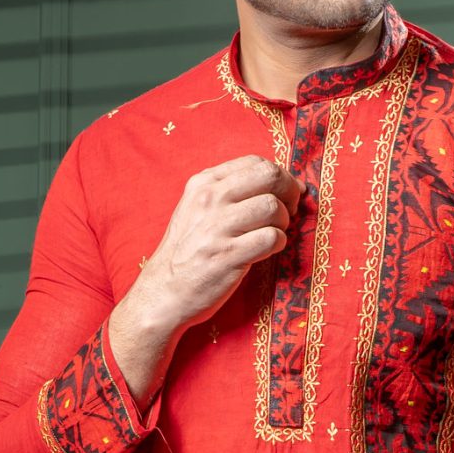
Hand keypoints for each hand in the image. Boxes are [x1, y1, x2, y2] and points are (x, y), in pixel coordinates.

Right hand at [133, 154, 303, 333]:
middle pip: (269, 176)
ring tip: (274, 233)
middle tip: (289, 211)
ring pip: (273, 206)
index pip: (255, 162)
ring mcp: (219, 227)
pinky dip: (278, 243)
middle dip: (289, 193)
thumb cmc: (186, 252)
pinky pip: (271, 237)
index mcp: (204, 183)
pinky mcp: (229, 255)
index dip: (280, 175)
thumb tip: (276, 182)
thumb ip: (227, 192)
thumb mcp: (196, 209)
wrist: (164, 291)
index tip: (285, 193)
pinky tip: (268, 250)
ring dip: (283, 221)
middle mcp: (211, 199)